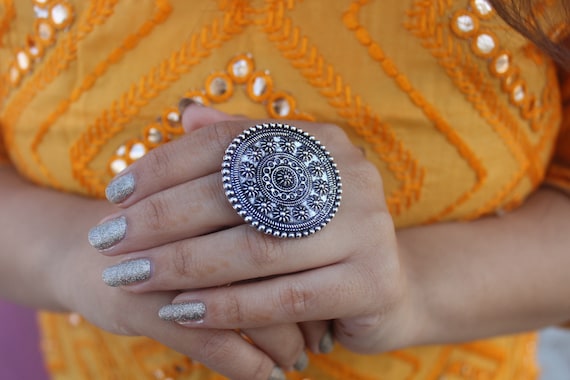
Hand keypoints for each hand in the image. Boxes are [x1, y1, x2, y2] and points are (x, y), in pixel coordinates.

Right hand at [0, 166, 303, 379]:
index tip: (337, 288)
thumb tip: (321, 244)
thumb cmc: (160, 233)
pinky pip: (215, 341)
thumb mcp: (200, 209)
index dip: (315, 261)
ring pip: (250, 306)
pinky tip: (271, 375)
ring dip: (283, 339)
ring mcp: (169, 264)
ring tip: (302, 355)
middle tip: (325, 330)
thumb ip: (251, 209)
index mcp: (215, 190)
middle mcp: (194, 222)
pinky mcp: (147, 307)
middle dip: (305, 304)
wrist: (89, 257)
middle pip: (272, 266)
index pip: (284, 226)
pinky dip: (249, 363)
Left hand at [91, 104, 416, 354]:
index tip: (116, 194)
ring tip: (131, 276)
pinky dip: (227, 306)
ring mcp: (367, 229)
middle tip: (110, 240)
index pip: (231, 142)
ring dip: (184, 265)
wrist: (389, 286)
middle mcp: (348, 176)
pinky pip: (284, 299)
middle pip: (238, 193)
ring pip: (257, 250)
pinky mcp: (372, 283)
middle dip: (162, 218)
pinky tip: (181, 311)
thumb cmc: (320, 232)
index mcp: (322, 142)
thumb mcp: (283, 186)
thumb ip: (241, 150)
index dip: (167, 165)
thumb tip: (187, 115)